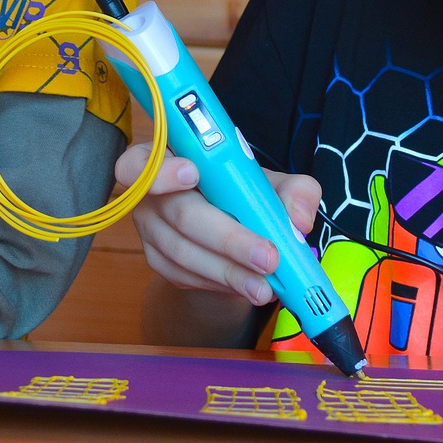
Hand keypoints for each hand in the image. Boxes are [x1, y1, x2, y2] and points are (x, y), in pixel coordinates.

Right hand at [114, 143, 321, 305]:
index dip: (163, 170)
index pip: (143, 161)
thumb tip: (298, 220)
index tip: (194, 174)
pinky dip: (220, 283)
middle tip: (268, 257)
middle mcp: (151, 193)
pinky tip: (247, 286)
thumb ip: (295, 190)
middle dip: (229, 238)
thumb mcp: (271, 183)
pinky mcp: (157, 261)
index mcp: (171, 155)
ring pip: (185, 254)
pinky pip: (186, 276)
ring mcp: (150, 230)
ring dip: (229, 272)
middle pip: (180, 215)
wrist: (225, 229)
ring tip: (266, 286)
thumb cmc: (242, 193)